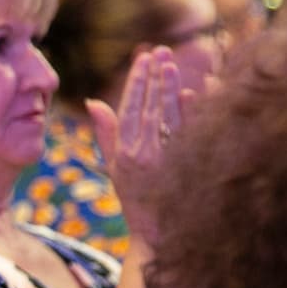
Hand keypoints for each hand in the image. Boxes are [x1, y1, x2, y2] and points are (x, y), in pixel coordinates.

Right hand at [86, 47, 182, 240]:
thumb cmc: (137, 200)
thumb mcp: (115, 167)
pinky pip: (187, 135)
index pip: (130, 108)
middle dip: (154, 78)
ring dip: (169, 89)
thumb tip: (94, 101)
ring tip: (172, 64)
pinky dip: (189, 113)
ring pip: (167, 117)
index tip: (143, 58)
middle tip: (161, 52)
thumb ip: (106, 133)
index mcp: (124, 153)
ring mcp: (163, 162)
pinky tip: (192, 93)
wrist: (158, 236)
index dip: (136, 82)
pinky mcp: (183, 169)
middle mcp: (142, 155)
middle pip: (149, 108)